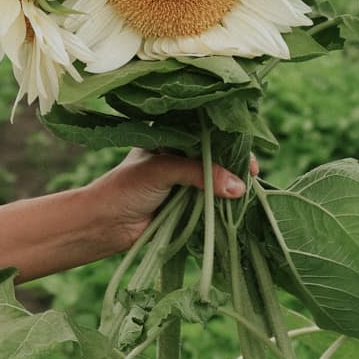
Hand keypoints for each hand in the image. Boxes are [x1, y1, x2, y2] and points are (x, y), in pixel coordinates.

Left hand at [83, 149, 257, 251]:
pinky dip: (223, 205)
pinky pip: (211, 202)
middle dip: (234, 164)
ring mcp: (184, 181)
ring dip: (231, 186)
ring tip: (250, 190)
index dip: (228, 141)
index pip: (206, 133)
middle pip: (215, 157)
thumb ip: (200, 174)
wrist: (104, 224)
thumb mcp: (163, 169)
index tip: (246, 154)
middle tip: (253, 174)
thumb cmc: (126, 187)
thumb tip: (239, 187)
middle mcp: (179, 156)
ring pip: (216, 180)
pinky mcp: (186, 205)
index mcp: (171, 137)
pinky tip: (238, 205)